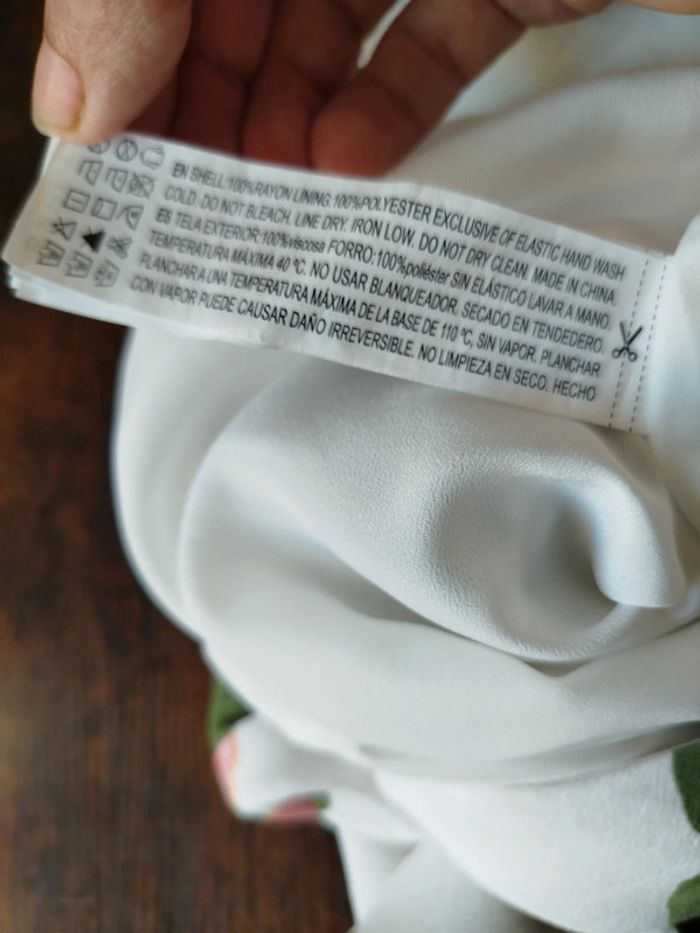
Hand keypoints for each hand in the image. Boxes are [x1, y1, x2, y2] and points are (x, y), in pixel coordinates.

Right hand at [32, 0, 697, 175]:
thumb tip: (68, 98)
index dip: (119, 46)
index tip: (100, 151)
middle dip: (206, 105)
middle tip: (188, 206)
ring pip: (325, 26)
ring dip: (290, 124)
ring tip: (273, 200)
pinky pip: (433, 39)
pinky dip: (390, 107)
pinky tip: (351, 166)